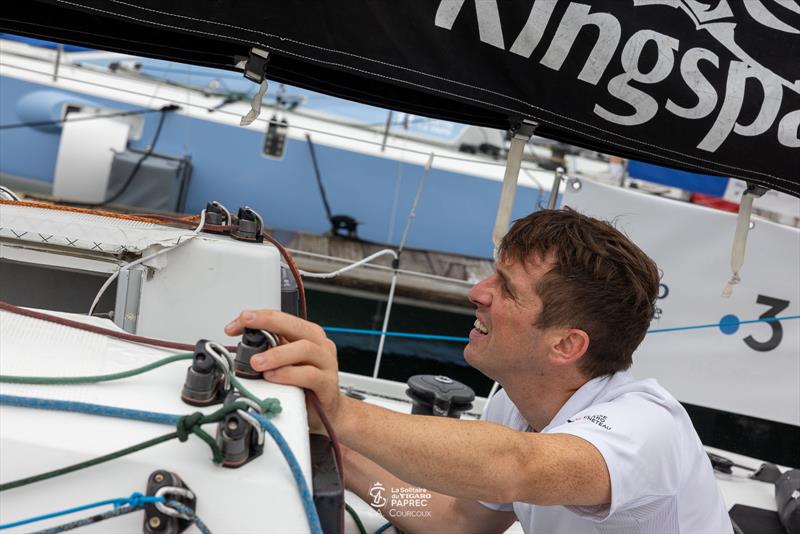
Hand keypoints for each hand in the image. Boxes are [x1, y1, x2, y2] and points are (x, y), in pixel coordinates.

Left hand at [224, 310, 340, 432]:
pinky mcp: (328, 383)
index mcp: (308, 335)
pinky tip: (273, 377)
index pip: (281, 318)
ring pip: (305, 348)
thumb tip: (244, 346)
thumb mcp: (286, 363)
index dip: (258, 317)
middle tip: (245, 325)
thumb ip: (271, 351)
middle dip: (267, 322)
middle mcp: (319, 344)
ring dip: (277, 354)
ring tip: (256, 362)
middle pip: (295, 325)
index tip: (236, 325)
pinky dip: (289, 374)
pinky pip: (310, 375)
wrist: (329, 411)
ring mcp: (326, 362)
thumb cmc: (307, 385)